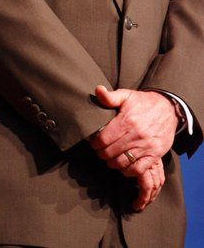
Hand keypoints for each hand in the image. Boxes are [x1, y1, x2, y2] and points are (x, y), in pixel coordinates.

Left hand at [89, 85, 178, 210]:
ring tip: (110, 158)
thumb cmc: (143, 103)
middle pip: (110, 153)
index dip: (95, 143)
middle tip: (100, 151)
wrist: (168, 109)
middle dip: (102, 154)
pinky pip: (138, 170)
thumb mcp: (126, 95)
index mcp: (126, 121)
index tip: (94, 143)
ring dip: (112, 163)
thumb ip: (110, 96)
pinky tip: (124, 166)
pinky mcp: (155, 155)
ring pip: (122, 163)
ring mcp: (146, 146)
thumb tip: (98, 90)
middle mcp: (136, 135)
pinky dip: (128, 171)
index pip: (103, 139)